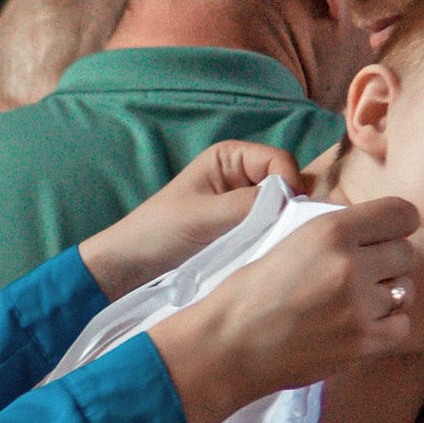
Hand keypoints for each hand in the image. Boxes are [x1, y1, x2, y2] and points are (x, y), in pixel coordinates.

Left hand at [79, 141, 308, 299]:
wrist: (131, 266)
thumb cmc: (158, 232)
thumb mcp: (204, 216)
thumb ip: (249, 206)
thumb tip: (293, 203)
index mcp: (230, 157)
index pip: (280, 161)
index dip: (290, 184)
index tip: (286, 214)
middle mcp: (242, 175)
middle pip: (288, 183)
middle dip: (288, 207)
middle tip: (281, 235)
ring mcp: (244, 204)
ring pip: (282, 209)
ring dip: (279, 226)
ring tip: (268, 246)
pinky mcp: (243, 229)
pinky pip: (270, 229)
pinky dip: (271, 239)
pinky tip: (263, 255)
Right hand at [147, 197, 418, 422]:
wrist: (229, 346)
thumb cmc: (250, 294)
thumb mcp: (290, 242)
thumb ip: (336, 233)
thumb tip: (376, 230)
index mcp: (329, 231)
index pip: (402, 214)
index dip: (397, 224)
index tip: (387, 236)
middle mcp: (350, 264)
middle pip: (406, 254)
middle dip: (388, 263)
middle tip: (360, 277)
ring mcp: (360, 306)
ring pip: (405, 290)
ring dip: (386, 296)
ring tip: (353, 304)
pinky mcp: (364, 342)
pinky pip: (401, 325)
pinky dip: (385, 327)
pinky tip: (357, 327)